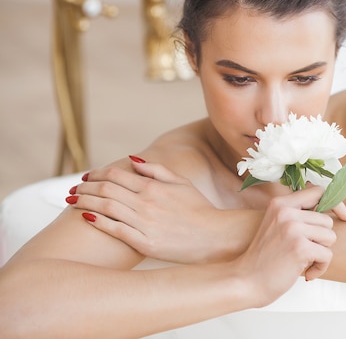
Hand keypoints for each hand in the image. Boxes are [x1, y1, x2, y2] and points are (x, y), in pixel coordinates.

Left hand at [68, 159, 221, 263]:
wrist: (214, 236)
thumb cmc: (199, 209)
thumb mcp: (181, 183)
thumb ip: (156, 170)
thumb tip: (132, 160)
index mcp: (154, 187)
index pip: (116, 175)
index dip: (97, 174)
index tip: (86, 177)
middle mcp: (146, 203)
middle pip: (106, 190)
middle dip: (85, 188)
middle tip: (73, 189)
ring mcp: (145, 223)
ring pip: (106, 208)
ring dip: (85, 202)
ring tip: (72, 201)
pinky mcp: (145, 243)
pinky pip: (116, 230)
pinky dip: (98, 222)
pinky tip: (86, 218)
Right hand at [235, 187, 335, 306]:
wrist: (246, 281)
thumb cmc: (264, 258)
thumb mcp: (277, 226)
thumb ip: (298, 215)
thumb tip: (331, 208)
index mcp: (280, 203)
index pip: (318, 191)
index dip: (336, 203)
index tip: (344, 215)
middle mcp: (286, 211)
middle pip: (328, 220)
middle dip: (322, 239)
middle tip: (305, 252)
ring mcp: (293, 228)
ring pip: (330, 237)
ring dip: (321, 253)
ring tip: (304, 261)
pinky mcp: (300, 247)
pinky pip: (327, 255)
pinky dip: (320, 267)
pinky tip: (305, 273)